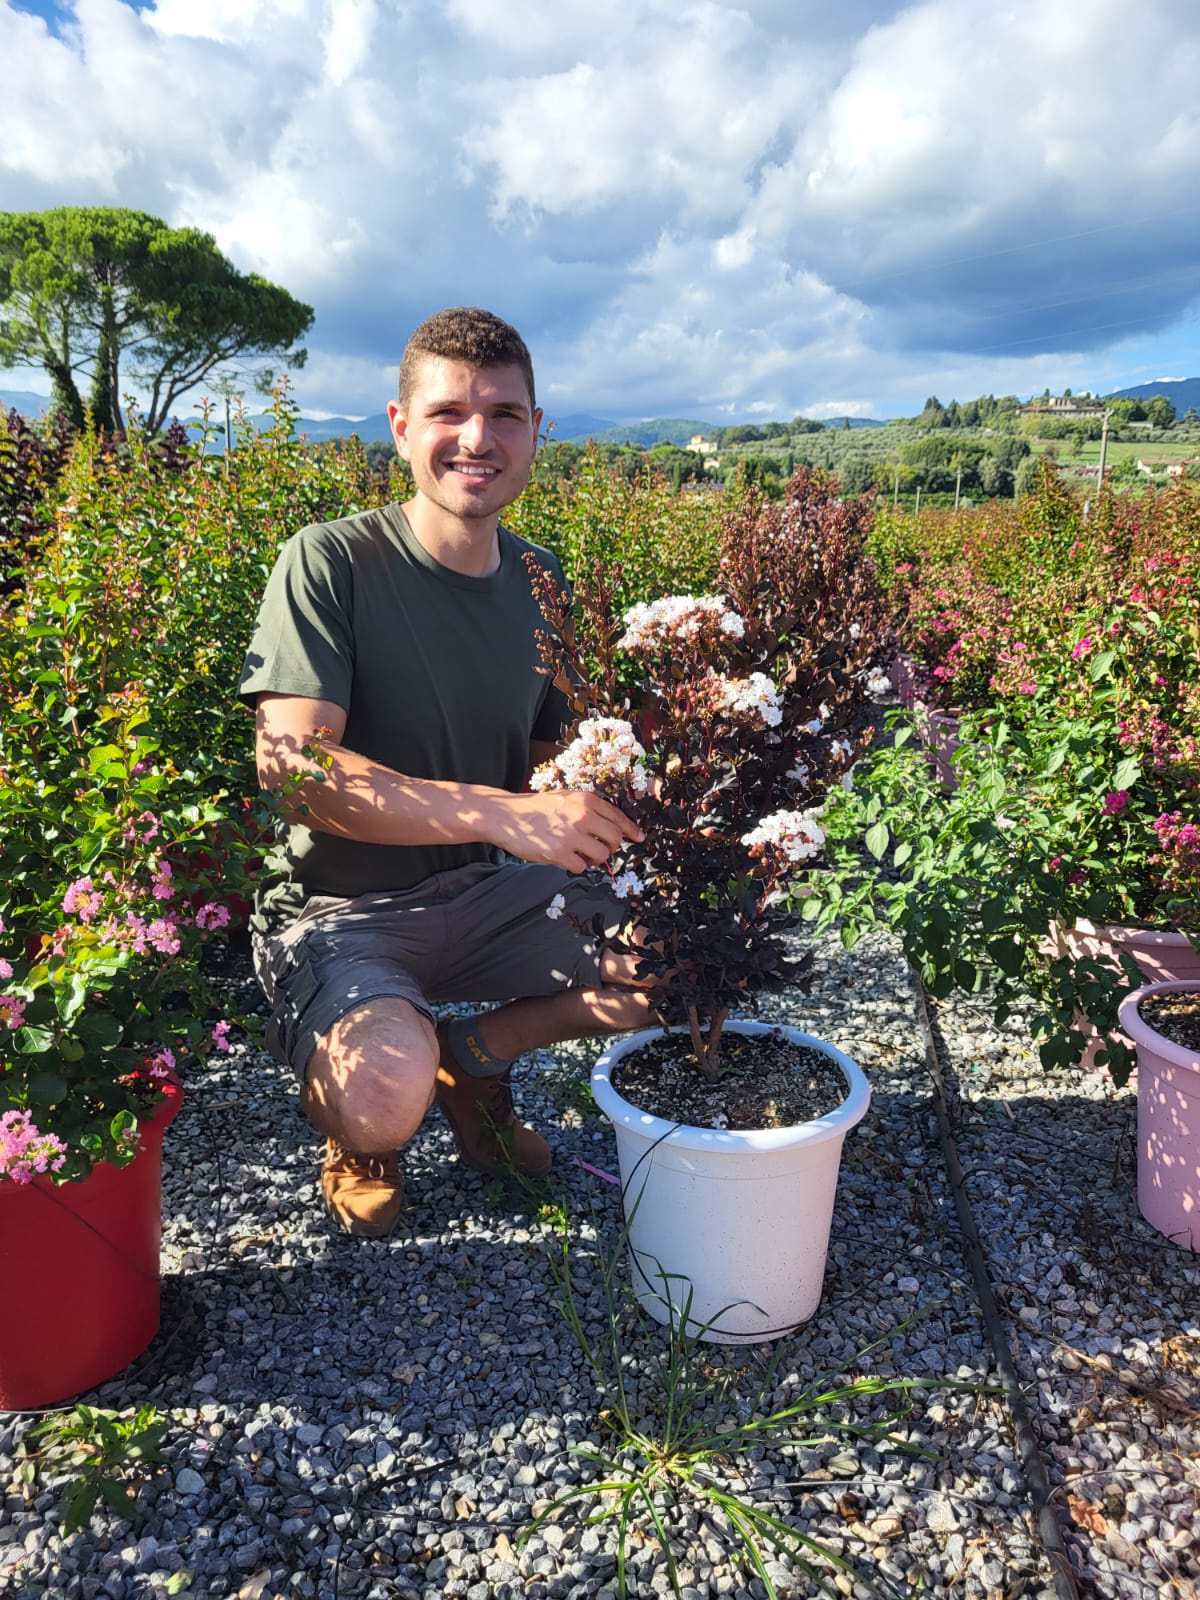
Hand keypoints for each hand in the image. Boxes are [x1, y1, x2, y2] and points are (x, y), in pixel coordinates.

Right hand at [482, 790, 642, 872]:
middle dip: (612, 847)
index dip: (631, 829)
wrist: (506, 815)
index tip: (639, 838)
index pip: (618, 816)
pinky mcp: (559, 853)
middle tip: (601, 850)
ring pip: (602, 855)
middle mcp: (582, 815)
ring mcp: (571, 835)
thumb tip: (612, 826)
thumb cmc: (535, 808)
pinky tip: (566, 859)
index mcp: (586, 800)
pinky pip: (581, 867)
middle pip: (615, 838)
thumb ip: (588, 809)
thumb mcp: (565, 798)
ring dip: (595, 860)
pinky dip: (577, 866)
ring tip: (581, 856)